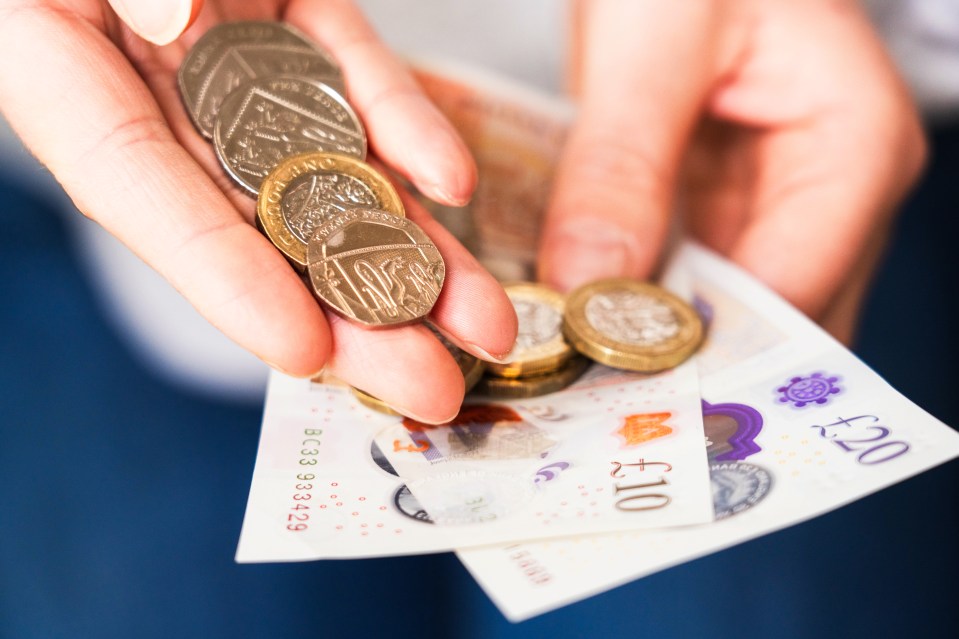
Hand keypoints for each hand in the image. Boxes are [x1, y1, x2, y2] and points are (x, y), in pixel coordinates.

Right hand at [0, 0, 516, 421]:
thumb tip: (169, 25)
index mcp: (58, 65)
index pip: (139, 191)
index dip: (219, 277)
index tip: (303, 349)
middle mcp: (152, 81)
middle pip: (258, 219)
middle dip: (353, 309)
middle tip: (430, 386)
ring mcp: (232, 53)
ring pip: (327, 168)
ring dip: (411, 248)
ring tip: (482, 322)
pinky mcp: (291, 14)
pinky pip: (351, 78)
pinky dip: (402, 127)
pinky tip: (454, 183)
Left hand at [539, 0, 924, 343]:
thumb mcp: (652, 36)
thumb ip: (622, 159)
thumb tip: (584, 282)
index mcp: (853, 147)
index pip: (790, 293)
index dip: (700, 346)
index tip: (608, 376)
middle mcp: (832, 196)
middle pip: (766, 323)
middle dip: (675, 361)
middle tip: (581, 393)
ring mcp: (781, 208)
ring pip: (723, 314)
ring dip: (648, 340)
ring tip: (567, 363)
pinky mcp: (728, 210)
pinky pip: (686, 280)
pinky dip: (634, 302)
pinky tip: (576, 312)